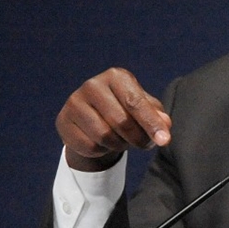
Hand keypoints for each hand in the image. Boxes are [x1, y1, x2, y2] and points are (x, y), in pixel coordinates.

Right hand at [56, 67, 171, 171]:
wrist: (93, 118)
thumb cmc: (125, 109)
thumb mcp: (144, 108)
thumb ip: (157, 115)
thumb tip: (165, 125)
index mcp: (117, 76)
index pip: (136, 103)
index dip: (152, 123)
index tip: (165, 140)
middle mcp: (93, 85)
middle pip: (121, 122)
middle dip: (138, 138)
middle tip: (144, 143)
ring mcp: (75, 102)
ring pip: (104, 136)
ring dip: (120, 144)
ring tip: (123, 139)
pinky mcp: (63, 120)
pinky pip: (89, 146)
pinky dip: (102, 150)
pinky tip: (103, 142)